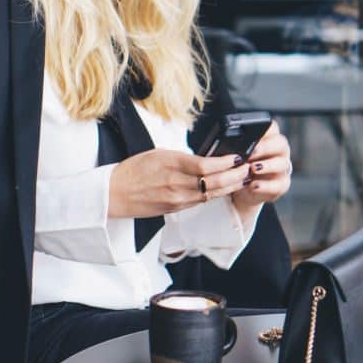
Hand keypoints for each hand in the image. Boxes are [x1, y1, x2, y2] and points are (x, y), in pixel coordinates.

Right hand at [109, 149, 250, 218]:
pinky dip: (216, 194)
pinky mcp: (176, 209)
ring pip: (211, 194)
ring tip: (243, 178)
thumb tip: (205, 158)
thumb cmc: (133, 171)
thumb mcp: (158, 154)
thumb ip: (182, 157)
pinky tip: (226, 188)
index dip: (225, 163)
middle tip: (248, 168)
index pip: (206, 165)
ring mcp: (177, 199)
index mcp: (171, 164)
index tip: (237, 157)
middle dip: (234, 176)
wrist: (114, 194)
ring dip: (230, 186)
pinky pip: (200, 201)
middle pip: (213, 182)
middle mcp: (176, 184)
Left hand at [232, 120, 290, 219]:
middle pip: (280, 143)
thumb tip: (222, 143)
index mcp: (269, 137)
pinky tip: (254, 185)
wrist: (245, 187)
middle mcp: (279, 150)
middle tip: (251, 152)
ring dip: (267, 166)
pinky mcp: (282, 183)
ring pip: (282, 163)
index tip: (251, 135)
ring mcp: (282, 167)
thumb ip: (235, 146)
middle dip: (266, 147)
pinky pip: (279, 184)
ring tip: (253, 169)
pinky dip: (267, 186)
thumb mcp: (235, 153)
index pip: (271, 127)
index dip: (263, 129)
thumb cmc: (240, 165)